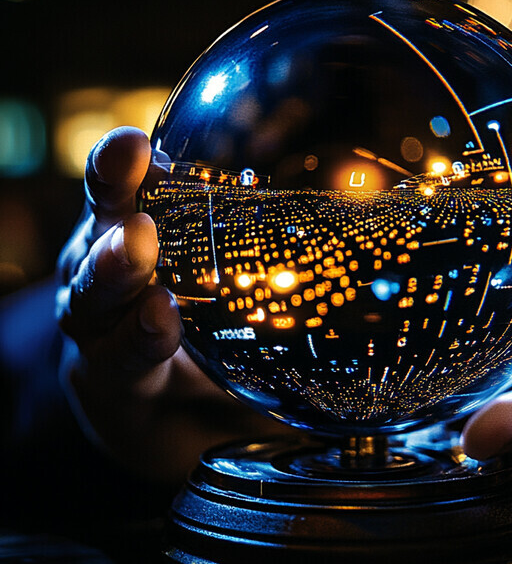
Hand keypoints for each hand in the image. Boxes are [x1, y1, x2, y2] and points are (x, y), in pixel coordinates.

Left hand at [56, 127, 282, 484]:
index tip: (165, 316)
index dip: (139, 341)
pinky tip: (136, 144)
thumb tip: (369, 417)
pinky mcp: (115, 234)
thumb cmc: (211, 404)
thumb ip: (288, 418)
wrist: (163, 379)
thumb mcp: (244, 419)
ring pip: (90, 241)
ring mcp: (108, 278)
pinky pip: (106, 203)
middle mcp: (107, 326)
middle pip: (92, 300)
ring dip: (111, 202)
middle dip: (114, 270)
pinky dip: (119, 173)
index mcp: (130, 379)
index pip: (122, 364)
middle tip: (141, 239)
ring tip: (130, 160)